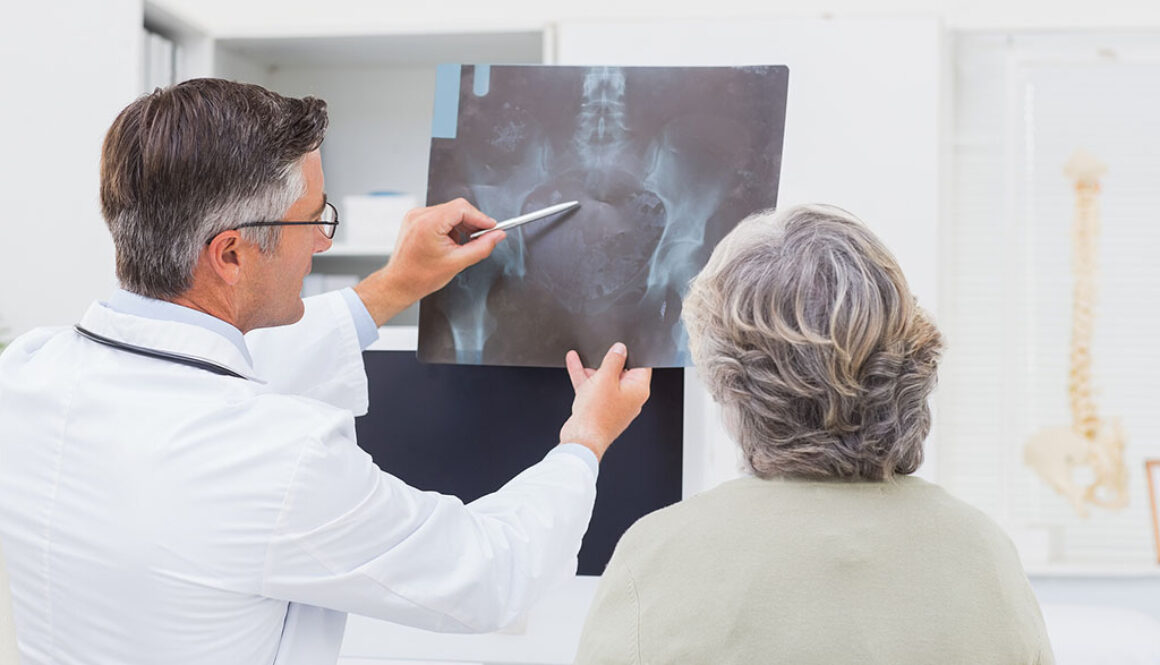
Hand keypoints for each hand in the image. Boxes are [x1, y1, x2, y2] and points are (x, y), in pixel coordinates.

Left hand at [353, 198, 505, 324]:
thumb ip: (482, 247)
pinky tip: (451, 243)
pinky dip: (450, 227)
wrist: (399, 283)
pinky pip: (440, 216)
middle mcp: (420, 215)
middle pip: (457, 208)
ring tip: (461, 245)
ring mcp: (416, 216)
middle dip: (472, 222)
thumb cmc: (420, 277)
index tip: (492, 227)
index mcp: (428, 223)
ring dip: (461, 226)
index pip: (462, 208)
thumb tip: (497, 236)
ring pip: (450, 212)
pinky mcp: (416, 220)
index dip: (481, 218)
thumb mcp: (457, 262)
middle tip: (482, 238)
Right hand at [559, 343, 652, 460]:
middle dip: (609, 361)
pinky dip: (585, 377)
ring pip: (605, 380)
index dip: (632, 353)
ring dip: (594, 369)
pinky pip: (593, 388)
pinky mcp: (600, 408)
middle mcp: (629, 398)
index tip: (622, 346)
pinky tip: (574, 363)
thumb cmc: (597, 415)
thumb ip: (613, 360)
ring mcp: (614, 404)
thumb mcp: (605, 378)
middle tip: (602, 351)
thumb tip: (620, 349)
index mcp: (638, 390)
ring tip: (585, 356)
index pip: (642, 365)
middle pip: (622, 372)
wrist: (581, 439)